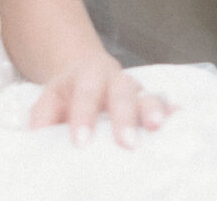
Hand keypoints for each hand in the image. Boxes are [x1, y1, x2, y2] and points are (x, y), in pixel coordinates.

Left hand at [28, 52, 170, 146]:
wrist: (84, 75)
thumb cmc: (67, 96)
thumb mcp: (47, 101)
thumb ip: (42, 118)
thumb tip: (37, 140)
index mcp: (86, 75)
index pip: (85, 93)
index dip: (84, 116)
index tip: (81, 142)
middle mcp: (114, 78)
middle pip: (121, 91)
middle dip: (124, 116)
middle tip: (125, 142)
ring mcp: (135, 89)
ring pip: (147, 94)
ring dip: (152, 110)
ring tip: (156, 128)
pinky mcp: (149, 100)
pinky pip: (165, 102)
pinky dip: (172, 110)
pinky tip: (179, 119)